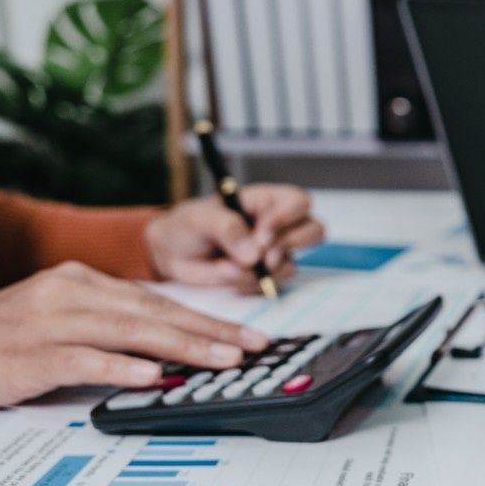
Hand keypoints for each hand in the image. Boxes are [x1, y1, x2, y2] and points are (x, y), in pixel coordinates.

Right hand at [0, 262, 269, 413]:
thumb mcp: (55, 322)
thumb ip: (106, 330)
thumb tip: (163, 353)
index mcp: (80, 282)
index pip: (157, 302)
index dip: (205, 319)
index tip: (246, 335)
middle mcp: (69, 293)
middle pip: (154, 313)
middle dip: (210, 331)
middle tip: (253, 348)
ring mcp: (48, 322)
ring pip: (129, 332)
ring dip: (181, 347)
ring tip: (222, 360)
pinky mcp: (28, 354)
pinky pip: (83, 359)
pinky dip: (120, 367)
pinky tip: (152, 376)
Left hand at [145, 183, 324, 292]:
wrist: (172, 254)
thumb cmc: (187, 226)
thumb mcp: (200, 218)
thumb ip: (227, 228)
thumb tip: (253, 254)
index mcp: (264, 201)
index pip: (297, 202)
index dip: (286, 219)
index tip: (262, 235)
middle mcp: (276, 225)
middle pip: (313, 230)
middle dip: (288, 245)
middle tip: (262, 257)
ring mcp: (273, 253)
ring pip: (293, 263)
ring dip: (264, 271)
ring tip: (232, 267)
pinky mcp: (264, 276)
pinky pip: (273, 284)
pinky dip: (251, 284)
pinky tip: (229, 275)